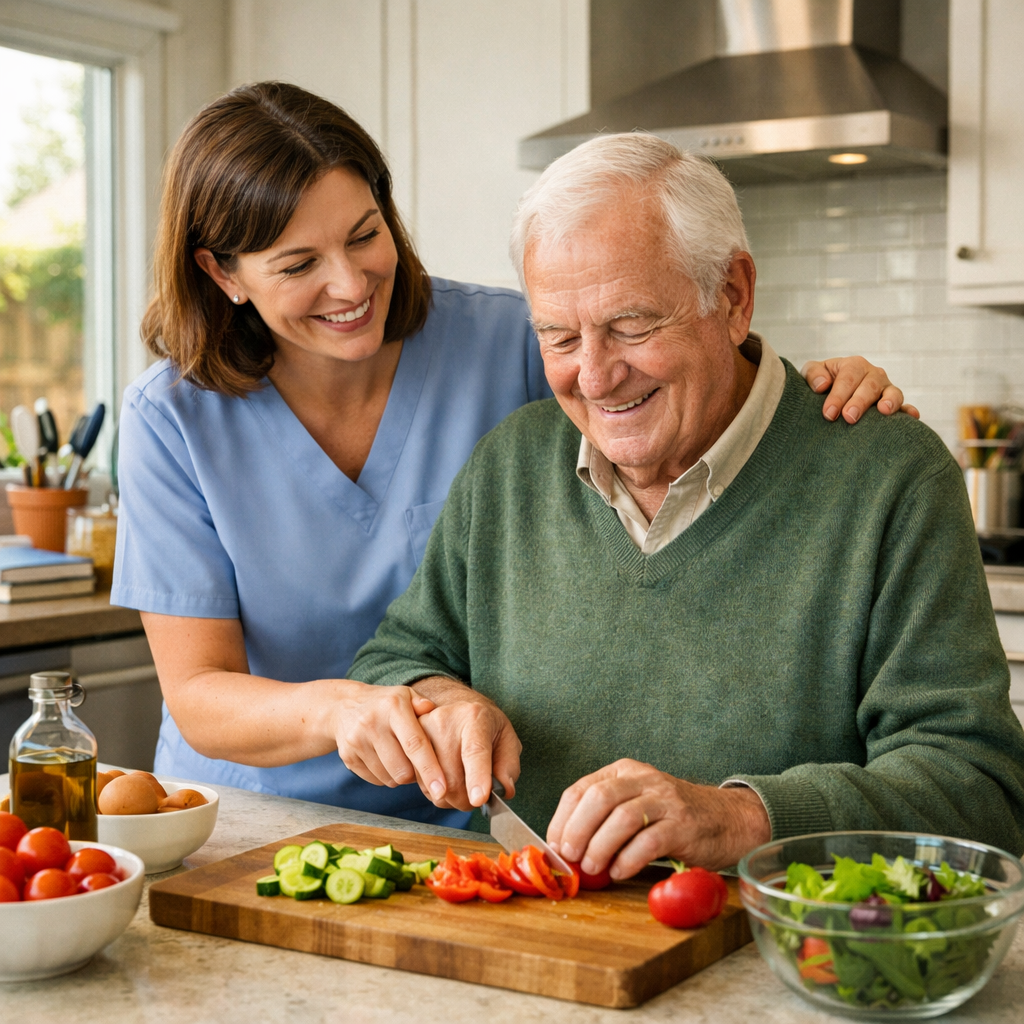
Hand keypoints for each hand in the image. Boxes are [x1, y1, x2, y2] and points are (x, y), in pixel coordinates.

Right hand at [330, 682, 449, 800]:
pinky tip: (384, 758)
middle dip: (416, 774)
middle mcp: (372, 723)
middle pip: (402, 770)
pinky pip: (376, 780)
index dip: (430, 769)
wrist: (344, 705)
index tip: (442, 790)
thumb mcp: (406, 695)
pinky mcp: (347, 757)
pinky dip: (386, 776)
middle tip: (418, 762)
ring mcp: (357, 741)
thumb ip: (424, 704)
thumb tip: (433, 710)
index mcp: (393, 707)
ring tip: (400, 756)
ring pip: (390, 778)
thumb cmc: (386, 703)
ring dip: (401, 775)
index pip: (414, 744)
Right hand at [410, 676, 521, 810]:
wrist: (456, 707)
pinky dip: (433, 791)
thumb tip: (504, 789)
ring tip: (461, 784)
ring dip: (449, 798)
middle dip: (465, 800)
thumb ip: (508, 766)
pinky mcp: (406, 742)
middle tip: (475, 798)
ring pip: (433, 785)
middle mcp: (444, 720)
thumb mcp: (506, 739)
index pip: (474, 751)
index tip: (479, 799)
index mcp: (474, 717)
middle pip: (451, 778)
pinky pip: (418, 783)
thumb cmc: (484, 726)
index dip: (477, 777)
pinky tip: (443, 779)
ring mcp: (421, 731)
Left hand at [545, 759, 770, 877]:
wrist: (727, 819)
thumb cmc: (672, 818)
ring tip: (593, 868)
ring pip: (622, 818)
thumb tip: (565, 849)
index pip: (580, 788)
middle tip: (570, 857)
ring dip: (600, 847)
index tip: (553, 845)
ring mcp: (665, 800)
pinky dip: (628, 860)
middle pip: (598, 798)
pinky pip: (649, 841)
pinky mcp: (683, 825)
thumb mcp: (635, 804)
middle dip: (577, 830)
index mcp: (624, 771)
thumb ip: (604, 818)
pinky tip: (619, 872)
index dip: (561, 819)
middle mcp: (643, 779)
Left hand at [801, 356, 919, 423]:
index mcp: (853, 365)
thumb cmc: (820, 383)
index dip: (838, 395)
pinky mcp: (893, 405)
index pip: (848, 378)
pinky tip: (912, 417)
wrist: (830, 393)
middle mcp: (873, 375)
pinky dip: (909, 412)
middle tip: (849, 417)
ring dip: (889, 402)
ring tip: (883, 411)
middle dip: (859, 402)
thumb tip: (822, 385)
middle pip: (870, 386)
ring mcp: (886, 390)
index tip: (829, 413)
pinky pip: (904, 407)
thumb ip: (813, 374)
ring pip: (892, 394)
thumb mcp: (812, 372)